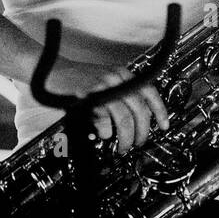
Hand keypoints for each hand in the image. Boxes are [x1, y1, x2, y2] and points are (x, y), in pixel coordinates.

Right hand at [43, 57, 169, 152]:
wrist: (53, 71)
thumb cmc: (79, 81)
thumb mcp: (106, 84)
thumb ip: (122, 97)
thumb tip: (138, 121)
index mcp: (124, 74)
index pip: (150, 92)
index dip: (160, 111)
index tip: (164, 126)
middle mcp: (116, 78)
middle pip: (139, 109)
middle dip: (142, 131)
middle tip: (138, 142)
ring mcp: (102, 87)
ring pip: (124, 118)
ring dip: (126, 137)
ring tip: (123, 146)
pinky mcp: (88, 97)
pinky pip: (104, 118)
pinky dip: (106, 131)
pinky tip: (105, 134)